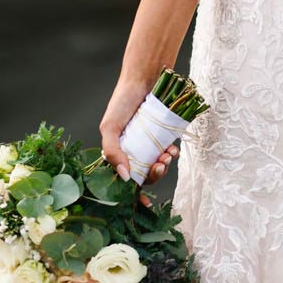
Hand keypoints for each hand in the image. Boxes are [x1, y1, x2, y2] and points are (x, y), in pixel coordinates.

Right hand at [98, 72, 179, 206]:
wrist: (145, 78)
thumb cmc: (122, 101)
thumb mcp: (110, 127)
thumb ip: (113, 152)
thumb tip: (124, 177)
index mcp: (117, 153)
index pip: (123, 180)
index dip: (132, 195)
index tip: (144, 204)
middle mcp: (132, 151)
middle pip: (143, 176)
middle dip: (153, 176)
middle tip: (159, 167)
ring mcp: (148, 145)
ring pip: (157, 166)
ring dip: (164, 166)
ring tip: (167, 156)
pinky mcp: (162, 137)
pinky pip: (168, 152)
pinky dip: (171, 155)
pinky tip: (172, 149)